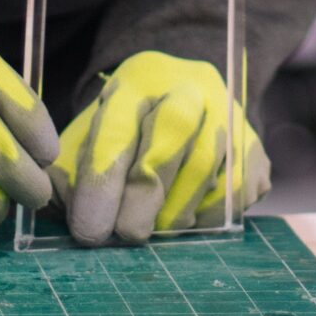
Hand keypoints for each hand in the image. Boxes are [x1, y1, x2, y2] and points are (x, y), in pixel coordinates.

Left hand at [50, 50, 271, 244]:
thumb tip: (61, 214)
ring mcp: (229, 111)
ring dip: (177, 210)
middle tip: (125, 236)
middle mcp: (188, 85)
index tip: (89, 230)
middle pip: (172, 133)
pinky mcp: (254, 143)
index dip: (102, 183)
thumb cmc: (125, 133)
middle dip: (145, 194)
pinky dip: (209, 214)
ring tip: (154, 230)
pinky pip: (238, 187)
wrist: (183, 100)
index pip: (118, 127)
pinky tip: (186, 219)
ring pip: (209, 164)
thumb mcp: (90, 139)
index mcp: (137, 79)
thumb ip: (69, 174)